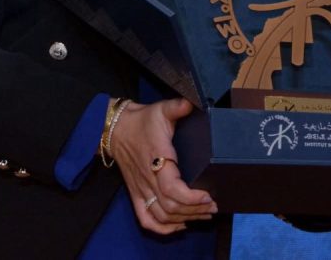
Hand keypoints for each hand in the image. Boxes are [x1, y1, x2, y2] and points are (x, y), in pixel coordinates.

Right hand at [109, 98, 217, 233]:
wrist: (115, 129)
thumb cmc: (142, 120)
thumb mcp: (160, 109)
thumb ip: (177, 107)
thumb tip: (191, 102)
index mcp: (157, 158)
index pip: (171, 188)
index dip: (191, 197)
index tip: (208, 195)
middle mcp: (148, 178)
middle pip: (170, 207)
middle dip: (195, 210)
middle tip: (215, 206)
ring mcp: (140, 189)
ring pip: (161, 215)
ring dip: (184, 219)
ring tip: (204, 215)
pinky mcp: (136, 194)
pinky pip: (146, 219)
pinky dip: (162, 228)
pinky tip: (179, 225)